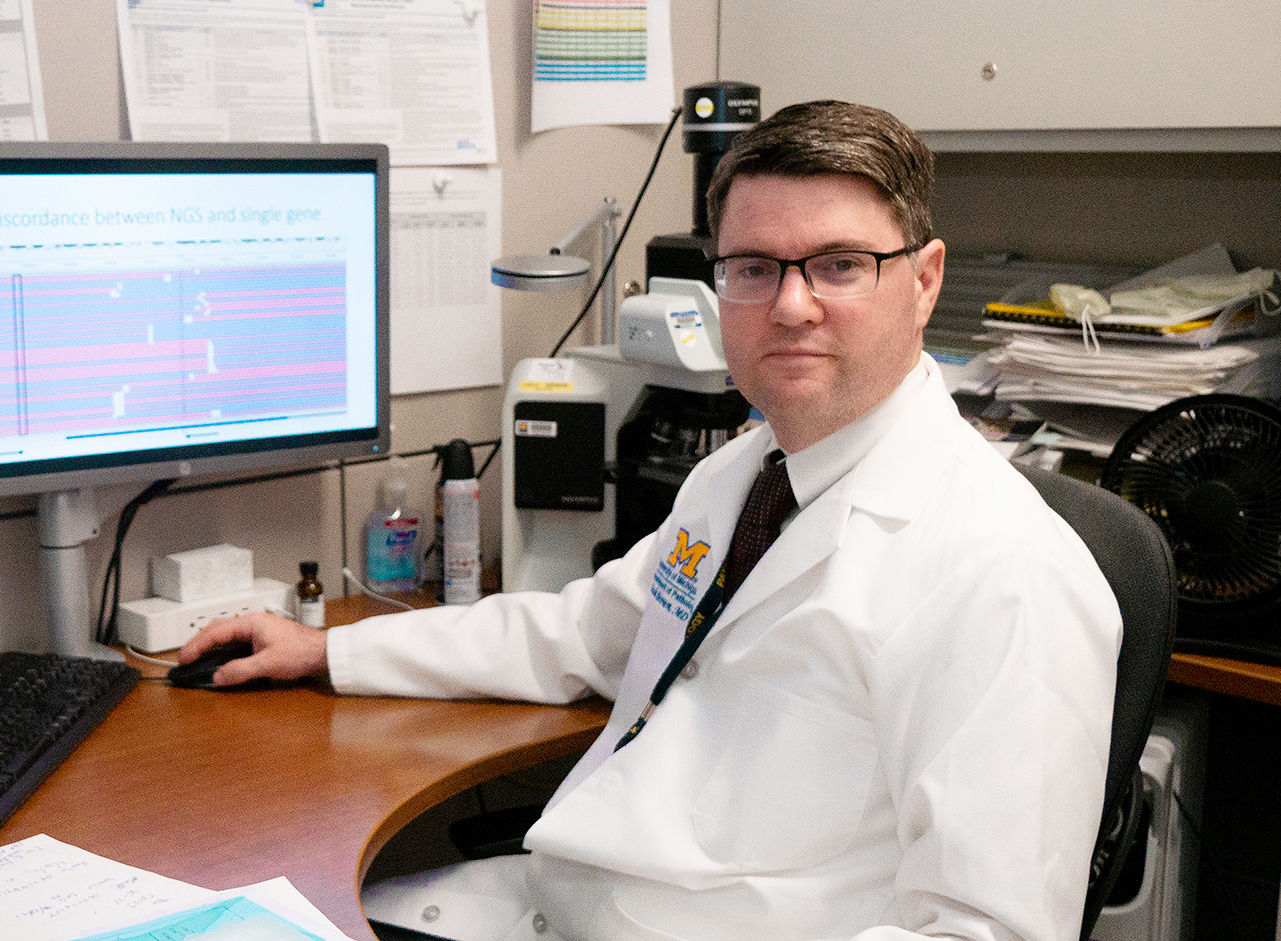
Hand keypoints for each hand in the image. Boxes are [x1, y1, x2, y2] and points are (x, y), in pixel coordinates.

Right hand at [177, 611, 329, 686]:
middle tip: (185, 658)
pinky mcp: (262, 638)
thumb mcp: (268, 664)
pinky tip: (219, 658)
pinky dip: (222, 648)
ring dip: (210, 645)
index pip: (215, 632)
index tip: (184, 658)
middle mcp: (252, 622)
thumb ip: (241, 670)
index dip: (196, 646)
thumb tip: (219, 676)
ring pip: (226, 634)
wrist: (323, 652)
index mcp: (251, 623)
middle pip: (217, 629)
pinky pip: (236, 640)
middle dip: (198, 643)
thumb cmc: (301, 651)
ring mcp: (257, 629)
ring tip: (197, 657)